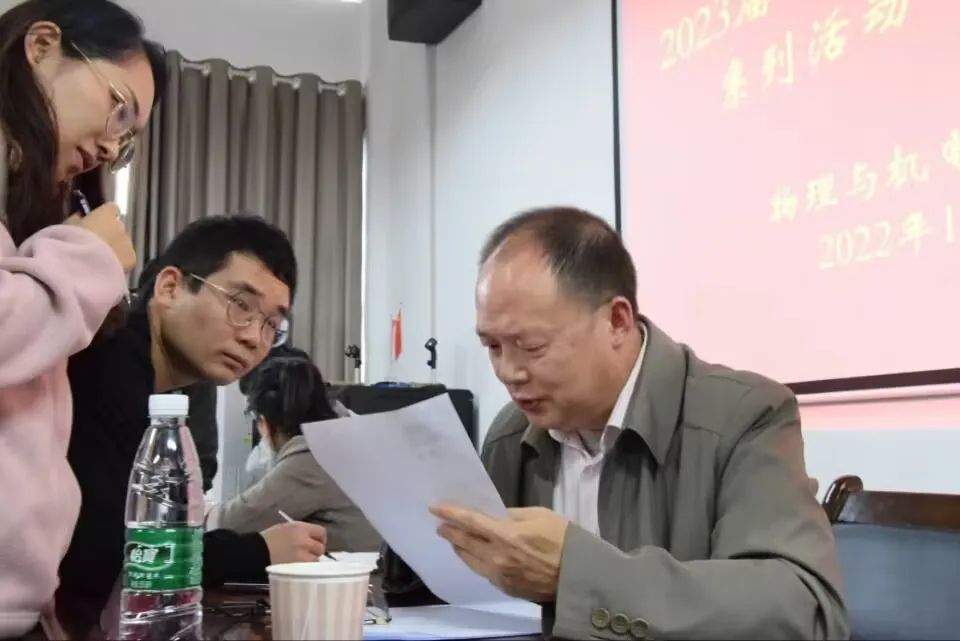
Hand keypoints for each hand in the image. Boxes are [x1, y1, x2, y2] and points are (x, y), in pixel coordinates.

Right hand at [64, 202, 135, 272]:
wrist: (82, 266)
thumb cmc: (71, 242)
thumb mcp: (67, 226)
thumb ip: (77, 220)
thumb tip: (80, 217)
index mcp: (105, 214)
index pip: (111, 208)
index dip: (104, 216)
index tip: (96, 222)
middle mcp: (120, 226)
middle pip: (118, 228)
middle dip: (109, 234)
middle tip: (95, 245)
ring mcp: (128, 243)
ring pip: (123, 244)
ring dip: (115, 249)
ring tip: (100, 260)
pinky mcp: (131, 259)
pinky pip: (127, 259)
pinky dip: (120, 262)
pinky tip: (107, 268)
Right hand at [260, 521, 327, 563]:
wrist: (255, 553)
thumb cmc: (268, 539)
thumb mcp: (285, 528)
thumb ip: (301, 531)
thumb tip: (311, 537)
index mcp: (301, 529)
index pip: (321, 532)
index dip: (320, 538)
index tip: (316, 541)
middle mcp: (304, 542)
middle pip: (320, 547)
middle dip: (315, 550)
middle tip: (307, 552)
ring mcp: (302, 557)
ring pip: (316, 560)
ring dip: (310, 560)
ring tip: (300, 560)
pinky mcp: (298, 569)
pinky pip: (308, 569)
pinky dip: (305, 568)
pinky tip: (297, 567)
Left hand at [430, 504, 568, 601]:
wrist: (578, 576)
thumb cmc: (562, 539)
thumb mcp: (539, 515)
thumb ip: (513, 515)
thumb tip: (495, 516)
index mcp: (506, 535)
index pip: (470, 522)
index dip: (451, 514)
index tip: (435, 508)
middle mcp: (497, 557)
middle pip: (464, 542)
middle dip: (450, 532)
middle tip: (440, 525)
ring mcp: (499, 575)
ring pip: (470, 560)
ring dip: (459, 548)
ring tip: (453, 540)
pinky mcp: (505, 588)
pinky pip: (483, 571)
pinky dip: (474, 561)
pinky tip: (474, 555)